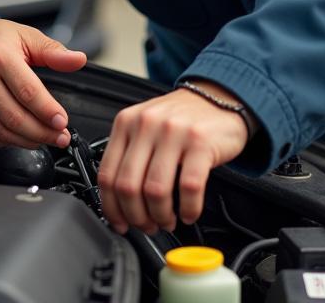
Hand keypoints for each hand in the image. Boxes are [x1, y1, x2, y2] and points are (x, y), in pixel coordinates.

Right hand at [0, 11, 86, 148]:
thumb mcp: (24, 35)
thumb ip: (52, 51)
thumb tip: (77, 60)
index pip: (28, 92)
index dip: (48, 111)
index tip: (62, 122)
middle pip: (15, 117)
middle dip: (42, 133)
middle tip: (60, 137)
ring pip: (1, 131)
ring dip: (27, 141)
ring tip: (44, 140)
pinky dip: (7, 141)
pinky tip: (21, 137)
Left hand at [96, 82, 251, 234]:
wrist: (218, 97)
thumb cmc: (180, 118)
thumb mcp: (145, 126)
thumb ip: (129, 154)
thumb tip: (117, 203)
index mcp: (127, 122)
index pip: (107, 174)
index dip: (111, 208)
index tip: (120, 223)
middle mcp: (147, 124)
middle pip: (128, 187)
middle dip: (137, 217)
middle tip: (148, 226)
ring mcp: (174, 132)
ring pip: (156, 191)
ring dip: (161, 216)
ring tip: (168, 220)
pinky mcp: (200, 142)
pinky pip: (189, 187)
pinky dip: (189, 209)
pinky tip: (190, 212)